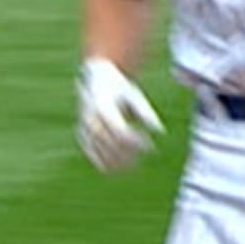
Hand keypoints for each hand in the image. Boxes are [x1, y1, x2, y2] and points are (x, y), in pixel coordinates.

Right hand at [76, 57, 162, 172]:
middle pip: (111, 145)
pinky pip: (94, 157)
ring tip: (136, 159)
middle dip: (130, 152)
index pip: (119, 132)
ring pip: (101, 154)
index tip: (149, 143)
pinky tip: (123, 164)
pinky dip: (108, 164)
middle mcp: (91, 120)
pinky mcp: (84, 138)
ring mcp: (85, 130)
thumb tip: (160, 131)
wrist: (97, 79)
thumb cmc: (119, 87)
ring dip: (120, 161)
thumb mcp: (134, 95)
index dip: (135, 142)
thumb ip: (145, 112)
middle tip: (146, 149)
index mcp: (103, 107)